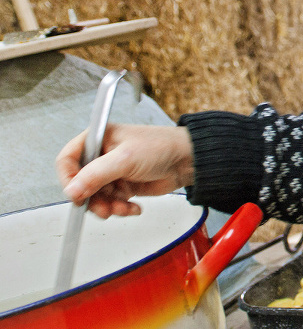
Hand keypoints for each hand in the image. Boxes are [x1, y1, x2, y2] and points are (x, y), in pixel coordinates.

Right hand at [56, 123, 194, 217]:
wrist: (189, 160)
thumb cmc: (162, 147)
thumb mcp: (125, 159)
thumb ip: (96, 175)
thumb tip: (71, 191)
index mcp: (98, 138)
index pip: (68, 159)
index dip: (68, 179)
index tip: (76, 195)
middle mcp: (102, 155)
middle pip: (81, 183)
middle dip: (92, 199)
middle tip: (104, 209)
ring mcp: (113, 171)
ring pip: (96, 197)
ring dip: (108, 207)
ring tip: (123, 208)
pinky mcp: (124, 185)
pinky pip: (112, 203)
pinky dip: (121, 209)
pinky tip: (134, 207)